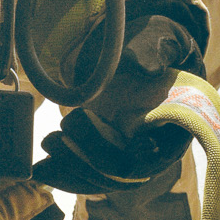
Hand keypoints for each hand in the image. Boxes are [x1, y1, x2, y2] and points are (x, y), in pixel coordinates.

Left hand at [33, 8, 205, 194]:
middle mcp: (155, 146)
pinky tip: (40, 168)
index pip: (165, 153)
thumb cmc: (155, 42)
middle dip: (93, 158)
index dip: (142, 157)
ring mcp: (128, 152)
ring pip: (103, 181)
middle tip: (65, 129)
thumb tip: (148, 66)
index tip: (120, 142)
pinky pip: (86, 175)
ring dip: (73, 169)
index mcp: (178, 122)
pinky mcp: (105, 153)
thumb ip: (155, 49)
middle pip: (127, 173)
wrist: (134, 47)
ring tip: (48, 142)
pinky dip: (63, 175)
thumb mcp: (160, 38)